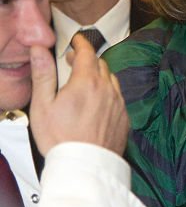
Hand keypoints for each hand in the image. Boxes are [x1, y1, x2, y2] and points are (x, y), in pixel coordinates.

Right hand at [29, 35, 128, 155]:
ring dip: (99, 75)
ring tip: (85, 81)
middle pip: (101, 65)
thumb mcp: (43, 105)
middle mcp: (107, 90)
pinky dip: (108, 92)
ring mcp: (119, 104)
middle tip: (74, 62)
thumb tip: (39, 50)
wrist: (84, 166)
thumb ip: (43, 74)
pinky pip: (118, 98)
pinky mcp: (125, 118)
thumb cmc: (60, 138)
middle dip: (87, 59)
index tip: (76, 40)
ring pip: (111, 80)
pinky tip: (97, 102)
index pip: (88, 53)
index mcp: (87, 83)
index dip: (81, 44)